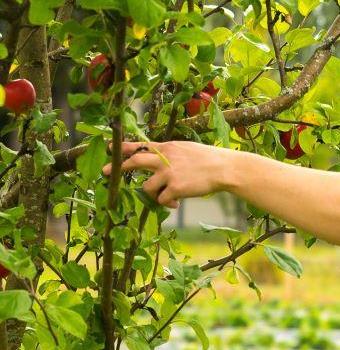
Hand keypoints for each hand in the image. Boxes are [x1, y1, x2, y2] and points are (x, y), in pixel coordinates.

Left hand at [102, 140, 234, 209]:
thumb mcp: (187, 150)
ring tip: (165, 197)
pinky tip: (176, 203)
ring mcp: (169, 173)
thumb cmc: (210, 160)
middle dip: (118, 168)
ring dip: (153, 195)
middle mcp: (165, 159)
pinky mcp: (175, 187)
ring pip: (147, 187)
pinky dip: (167, 203)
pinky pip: (162, 200)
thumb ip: (171, 154)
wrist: (225, 168)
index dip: (125, 147)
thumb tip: (159, 164)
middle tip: (104, 173)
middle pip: (135, 161)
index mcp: (169, 148)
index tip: (111, 148)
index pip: (142, 146)